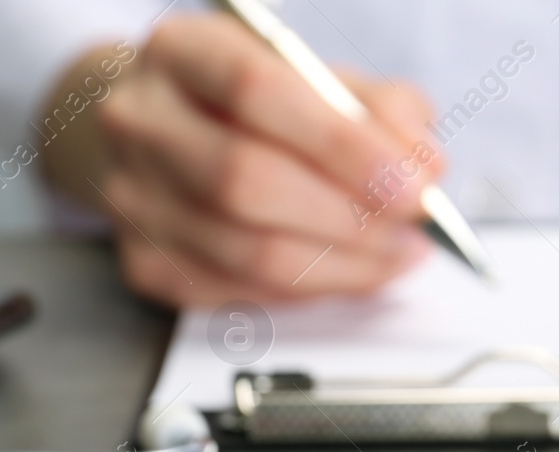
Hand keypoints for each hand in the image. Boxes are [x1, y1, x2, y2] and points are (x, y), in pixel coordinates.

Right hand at [42, 16, 443, 305]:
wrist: (156, 131)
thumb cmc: (243, 102)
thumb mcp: (311, 74)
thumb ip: (374, 106)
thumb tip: (425, 163)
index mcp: (180, 51)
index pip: (257, 91)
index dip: (343, 144)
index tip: (411, 183)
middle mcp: (141, 122)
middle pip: (246, 181)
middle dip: (348, 215)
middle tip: (412, 226)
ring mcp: (133, 199)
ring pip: (248, 252)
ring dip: (341, 264)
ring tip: (397, 253)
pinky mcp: (144, 264)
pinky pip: (242, 292)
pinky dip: (311, 289)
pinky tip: (350, 270)